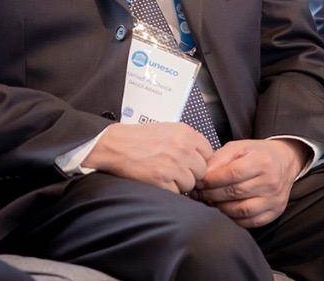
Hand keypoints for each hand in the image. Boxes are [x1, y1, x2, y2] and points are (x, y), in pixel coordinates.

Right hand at [83, 123, 213, 193]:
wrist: (115, 146)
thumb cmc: (138, 138)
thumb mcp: (167, 130)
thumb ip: (187, 141)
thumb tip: (203, 158)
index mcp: (185, 133)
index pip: (209, 153)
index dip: (199, 160)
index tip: (190, 163)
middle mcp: (182, 147)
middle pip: (202, 171)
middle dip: (190, 173)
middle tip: (174, 170)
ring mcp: (173, 164)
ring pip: (190, 183)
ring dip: (179, 183)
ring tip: (163, 174)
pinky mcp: (162, 180)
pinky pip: (176, 192)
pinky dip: (168, 190)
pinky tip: (157, 180)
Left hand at [195, 138, 308, 228]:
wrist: (283, 162)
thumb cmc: (257, 154)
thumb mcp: (239, 147)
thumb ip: (219, 159)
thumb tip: (203, 176)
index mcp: (262, 161)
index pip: (232, 173)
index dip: (212, 180)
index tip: (199, 182)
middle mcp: (271, 181)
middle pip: (235, 193)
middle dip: (212, 194)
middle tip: (200, 193)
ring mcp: (274, 199)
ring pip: (241, 210)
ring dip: (221, 208)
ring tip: (212, 201)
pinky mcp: (275, 212)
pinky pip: (250, 222)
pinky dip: (234, 218)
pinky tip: (226, 209)